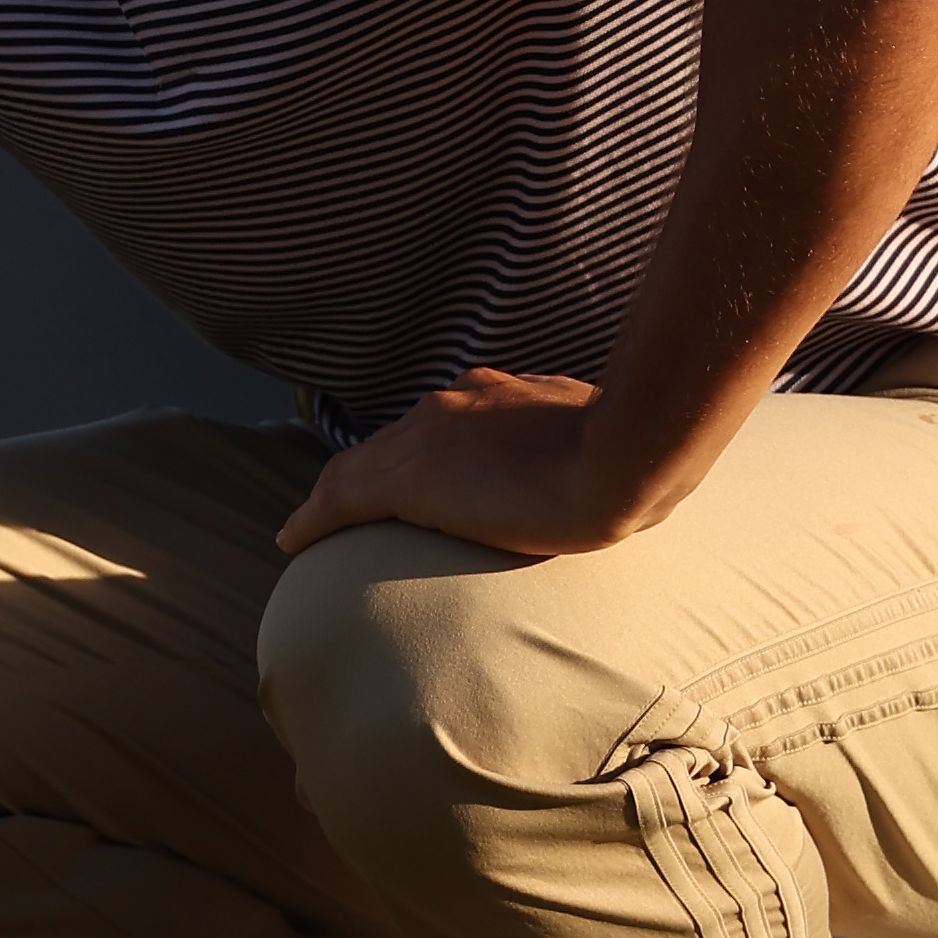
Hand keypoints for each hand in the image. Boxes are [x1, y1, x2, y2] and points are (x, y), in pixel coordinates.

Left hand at [275, 368, 651, 558]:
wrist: (631, 454)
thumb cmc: (645, 456)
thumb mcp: (618, 447)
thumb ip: (603, 453)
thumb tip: (637, 480)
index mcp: (506, 397)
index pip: (449, 424)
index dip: (425, 451)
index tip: (421, 475)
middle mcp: (460, 404)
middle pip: (396, 441)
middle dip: (372, 469)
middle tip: (347, 502)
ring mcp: (431, 435)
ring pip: (359, 465)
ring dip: (333, 494)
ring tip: (311, 524)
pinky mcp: (410, 476)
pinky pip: (340, 498)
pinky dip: (313, 518)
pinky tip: (292, 540)